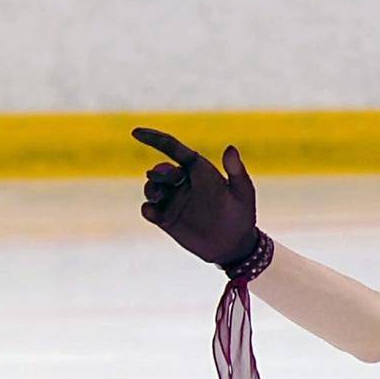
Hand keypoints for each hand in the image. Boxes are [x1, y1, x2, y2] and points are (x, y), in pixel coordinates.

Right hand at [132, 127, 258, 266]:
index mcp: (200, 170)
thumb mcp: (243, 191)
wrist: (235, 245)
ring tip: (159, 195)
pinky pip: (149, 210)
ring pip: (151, 188)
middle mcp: (184, 183)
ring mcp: (173, 201)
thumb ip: (236, 170)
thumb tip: (231, 147)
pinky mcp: (166, 219)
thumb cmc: (242, 215)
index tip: (136, 132)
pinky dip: (148, 209)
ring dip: (151, 188)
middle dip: (159, 172)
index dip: (155, 139)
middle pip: (161, 170)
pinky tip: (156, 213)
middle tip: (168, 177)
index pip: (173, 149)